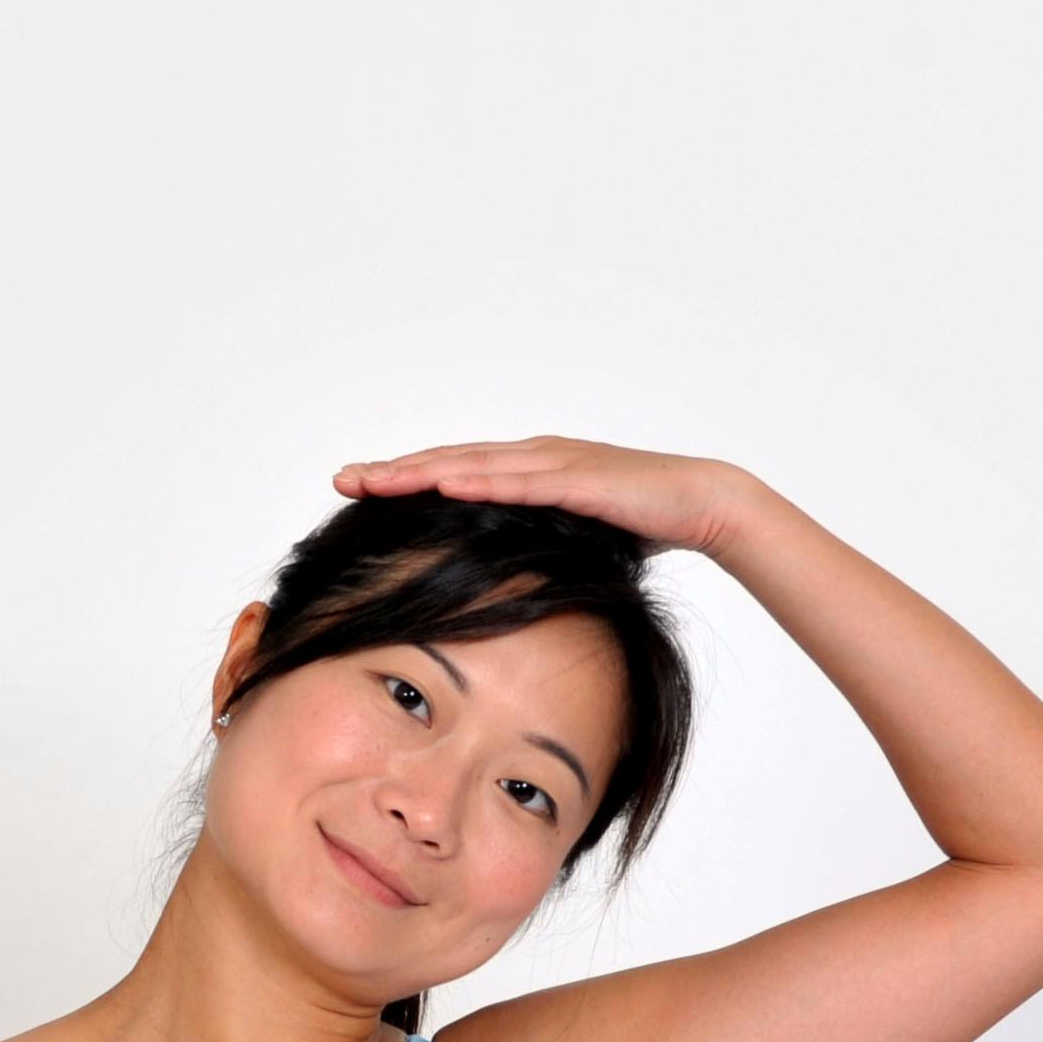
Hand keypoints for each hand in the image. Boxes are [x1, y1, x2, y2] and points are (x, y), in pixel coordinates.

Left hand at [330, 434, 758, 561]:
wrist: (700, 502)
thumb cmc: (640, 523)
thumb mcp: (573, 541)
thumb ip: (536, 549)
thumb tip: (503, 584)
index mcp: (528, 471)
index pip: (454, 473)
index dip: (405, 481)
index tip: (359, 491)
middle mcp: (533, 457)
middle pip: (450, 461)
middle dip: (395, 471)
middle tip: (343, 479)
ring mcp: (554, 462)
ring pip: (473, 464)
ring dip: (421, 471)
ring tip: (375, 480)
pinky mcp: (578, 477)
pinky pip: (519, 479)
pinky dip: (478, 478)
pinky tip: (442, 482)